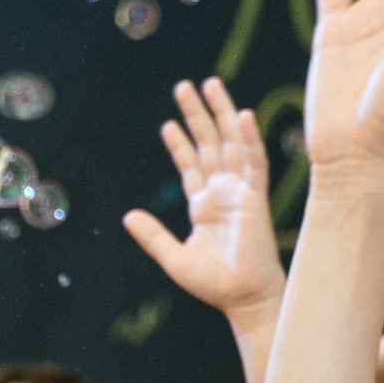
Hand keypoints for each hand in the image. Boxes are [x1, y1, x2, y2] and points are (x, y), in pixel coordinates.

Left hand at [122, 80, 282, 322]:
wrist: (242, 298)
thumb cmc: (213, 284)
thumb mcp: (173, 257)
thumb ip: (152, 235)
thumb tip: (127, 216)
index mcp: (204, 207)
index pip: (191, 165)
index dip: (180, 143)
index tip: (169, 123)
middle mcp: (222, 193)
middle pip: (209, 144)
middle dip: (197, 114)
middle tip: (185, 85)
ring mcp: (240, 191)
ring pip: (231, 142)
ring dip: (221, 113)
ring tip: (210, 84)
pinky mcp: (256, 197)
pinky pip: (254, 161)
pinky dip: (250, 138)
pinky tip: (242, 115)